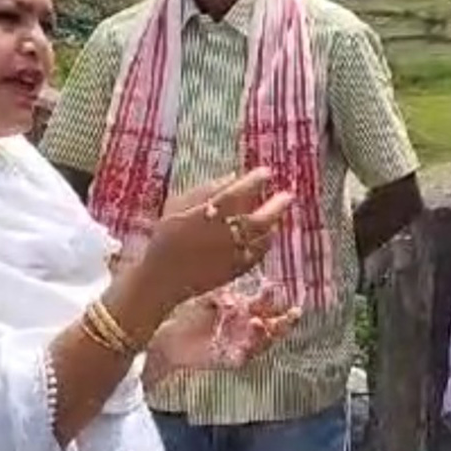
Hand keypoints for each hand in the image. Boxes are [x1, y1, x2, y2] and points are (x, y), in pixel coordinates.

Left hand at [141, 287, 300, 379]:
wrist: (167, 336)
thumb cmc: (188, 310)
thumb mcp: (209, 292)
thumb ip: (224, 279)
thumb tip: (238, 256)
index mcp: (244, 309)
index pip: (267, 303)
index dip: (274, 296)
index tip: (274, 286)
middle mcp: (246, 327)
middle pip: (275, 325)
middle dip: (286, 321)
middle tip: (295, 313)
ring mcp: (239, 344)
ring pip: (263, 343)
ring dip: (266, 335)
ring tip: (259, 323)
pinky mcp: (227, 359)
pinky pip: (242, 359)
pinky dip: (246, 353)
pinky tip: (244, 348)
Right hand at [143, 169, 293, 309]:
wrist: (161, 278)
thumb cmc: (167, 236)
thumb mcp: (178, 205)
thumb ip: (205, 189)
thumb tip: (234, 175)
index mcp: (207, 215)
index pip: (238, 193)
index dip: (255, 181)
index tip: (266, 172)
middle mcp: (222, 234)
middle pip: (258, 218)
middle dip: (277, 205)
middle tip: (288, 195)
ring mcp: (229, 255)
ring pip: (260, 238)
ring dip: (272, 225)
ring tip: (277, 217)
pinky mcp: (233, 271)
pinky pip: (256, 256)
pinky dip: (264, 245)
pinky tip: (266, 237)